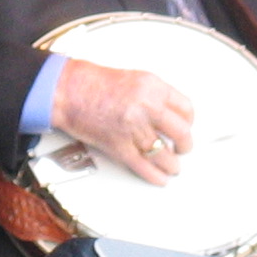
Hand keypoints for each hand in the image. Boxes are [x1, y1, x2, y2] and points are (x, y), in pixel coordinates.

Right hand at [51, 59, 196, 185]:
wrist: (68, 91)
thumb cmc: (94, 84)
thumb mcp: (135, 79)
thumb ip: (155, 95)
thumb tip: (170, 114)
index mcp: (153, 87)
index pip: (185, 108)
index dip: (189, 121)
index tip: (187, 126)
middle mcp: (146, 107)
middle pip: (180, 132)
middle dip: (185, 145)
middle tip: (184, 148)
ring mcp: (133, 128)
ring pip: (163, 153)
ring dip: (171, 164)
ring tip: (173, 166)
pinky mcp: (119, 146)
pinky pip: (143, 165)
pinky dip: (154, 175)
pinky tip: (160, 177)